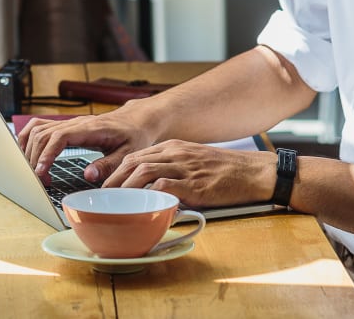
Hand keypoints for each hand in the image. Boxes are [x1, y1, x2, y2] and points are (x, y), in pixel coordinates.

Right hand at [18, 112, 152, 182]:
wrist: (136, 120)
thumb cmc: (134, 136)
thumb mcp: (128, 153)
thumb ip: (108, 165)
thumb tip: (88, 176)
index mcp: (91, 128)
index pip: (60, 136)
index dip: (47, 154)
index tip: (40, 172)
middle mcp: (77, 123)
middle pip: (44, 134)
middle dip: (35, 157)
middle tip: (38, 181)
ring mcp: (70, 123)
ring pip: (39, 128)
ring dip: (30, 149)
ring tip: (31, 171)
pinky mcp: (67, 126)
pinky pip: (41, 126)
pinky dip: (30, 138)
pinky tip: (29, 154)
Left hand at [103, 140, 276, 207]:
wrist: (252, 172)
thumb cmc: (224, 171)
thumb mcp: (194, 162)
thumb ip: (173, 169)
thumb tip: (151, 187)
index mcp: (174, 147)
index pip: (137, 155)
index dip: (117, 170)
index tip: (105, 186)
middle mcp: (176, 153)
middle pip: (135, 161)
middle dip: (114, 180)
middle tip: (101, 197)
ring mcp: (185, 167)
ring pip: (145, 172)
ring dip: (125, 188)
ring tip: (114, 203)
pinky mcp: (195, 184)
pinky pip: (166, 187)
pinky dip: (151, 196)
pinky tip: (142, 207)